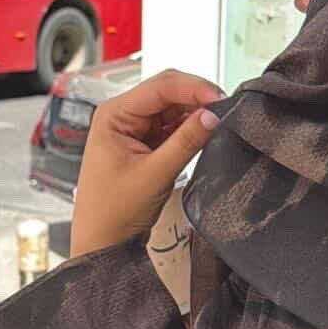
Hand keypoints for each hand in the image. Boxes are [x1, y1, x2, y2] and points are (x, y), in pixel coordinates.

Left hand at [70, 69, 222, 258]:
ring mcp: (134, 129)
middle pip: (167, 92)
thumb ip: (186, 142)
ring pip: (173, 108)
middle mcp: (122, 116)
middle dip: (197, 98)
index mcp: (114, 114)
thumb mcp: (154, 174)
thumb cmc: (111, 212)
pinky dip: (190, 128)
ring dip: (195, 113)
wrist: (102, 242)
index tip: (220, 98)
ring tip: (217, 124)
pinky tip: (203, 134)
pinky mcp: (145, 143)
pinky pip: (173, 126)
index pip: (160, 86)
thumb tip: (212, 116)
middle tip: (225, 109)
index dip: (193, 88)